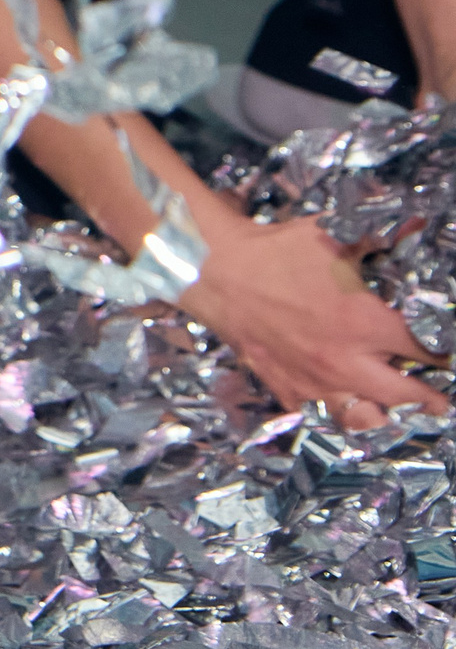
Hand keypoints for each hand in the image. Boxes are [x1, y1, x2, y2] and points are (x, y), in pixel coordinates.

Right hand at [179, 210, 448, 430]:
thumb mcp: (333, 238)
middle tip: (437, 396)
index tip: (443, 354)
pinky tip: (340, 403)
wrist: (215, 269)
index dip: (441, 354)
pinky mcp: (285, 387)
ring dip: (386, 415)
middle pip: (408, 398)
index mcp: (367, 324)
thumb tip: (414, 228)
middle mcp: (347, 361)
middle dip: (429, 397)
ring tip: (393, 408)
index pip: (426, 351)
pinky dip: (334, 414)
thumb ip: (380, 242)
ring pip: (366, 420)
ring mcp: (315, 380)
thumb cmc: (274, 251)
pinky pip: (318, 417)